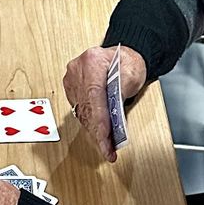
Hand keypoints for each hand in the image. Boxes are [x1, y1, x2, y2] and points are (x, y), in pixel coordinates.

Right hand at [63, 44, 147, 163]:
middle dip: (98, 130)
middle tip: (108, 148)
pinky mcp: (71, 87)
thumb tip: (114, 113)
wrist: (121, 55)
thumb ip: (122, 91)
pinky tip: (98, 133)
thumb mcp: (132, 73)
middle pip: (86, 106)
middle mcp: (78, 69)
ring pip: (81, 110)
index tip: (104, 136)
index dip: (99, 119)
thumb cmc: (127, 62)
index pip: (94, 95)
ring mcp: (72, 78)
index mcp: (93, 61)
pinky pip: (79, 108)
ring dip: (93, 129)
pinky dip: (89, 121)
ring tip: (105, 145)